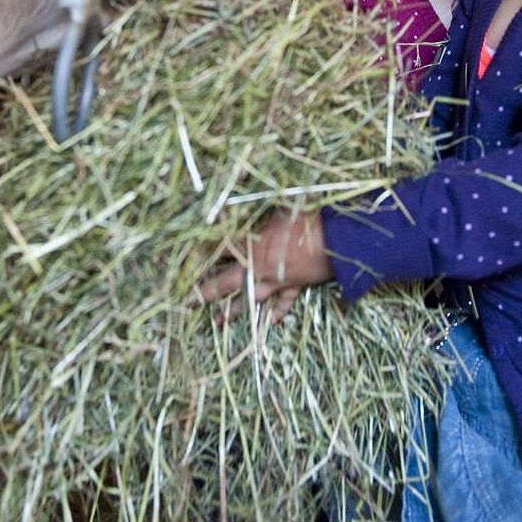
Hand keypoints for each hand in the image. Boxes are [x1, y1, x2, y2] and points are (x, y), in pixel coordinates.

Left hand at [197, 209, 334, 321]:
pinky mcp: (295, 286)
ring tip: (218, 322)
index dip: (201, 256)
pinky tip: (270, 322)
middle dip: (206, 293)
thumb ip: (254, 209)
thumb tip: (234, 199)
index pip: (219, 251)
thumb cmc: (305, 218)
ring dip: (234, 311)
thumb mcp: (275, 207)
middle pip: (226, 282)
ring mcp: (276, 280)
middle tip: (189, 303)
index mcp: (251, 245)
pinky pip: (283, 304)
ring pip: (250, 299)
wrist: (335, 240)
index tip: (186, 264)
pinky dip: (277, 313)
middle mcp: (258, 266)